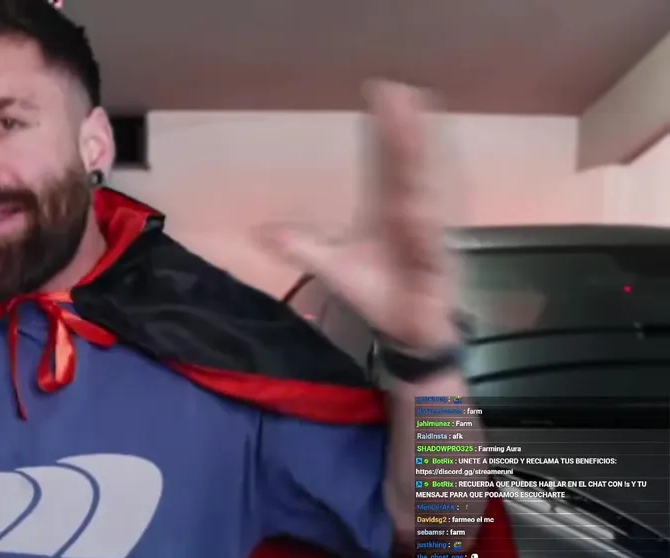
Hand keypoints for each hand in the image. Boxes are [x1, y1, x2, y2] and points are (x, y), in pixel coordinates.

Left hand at [259, 81, 458, 351]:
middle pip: (406, 167)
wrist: (408, 330)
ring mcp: (428, 237)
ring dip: (417, 163)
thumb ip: (302, 245)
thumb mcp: (332, 265)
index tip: (382, 88)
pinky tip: (418, 205)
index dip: (385, 128)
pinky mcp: (437, 266)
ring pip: (420, 196)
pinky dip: (424, 226)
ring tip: (411, 130)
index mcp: (391, 206)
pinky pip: (429, 243)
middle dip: (403, 132)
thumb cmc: (379, 289)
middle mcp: (413, 213)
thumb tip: (260, 232)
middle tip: (398, 91)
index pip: (386, 160)